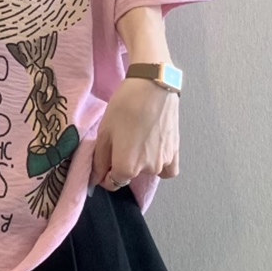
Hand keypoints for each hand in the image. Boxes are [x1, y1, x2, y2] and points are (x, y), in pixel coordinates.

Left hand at [88, 77, 179, 191]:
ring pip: (147, 171)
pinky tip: (153, 150)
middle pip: (129, 175)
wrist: (152, 87)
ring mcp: (163, 162)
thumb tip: (96, 177)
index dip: (104, 174)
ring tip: (136, 138)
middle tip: (119, 141)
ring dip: (140, 162)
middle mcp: (147, 170)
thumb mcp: (104, 132)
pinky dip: (160, 164)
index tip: (104, 162)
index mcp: (126, 167)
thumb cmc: (125, 106)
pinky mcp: (175, 152)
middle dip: (121, 164)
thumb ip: (99, 159)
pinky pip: (168, 169)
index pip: (112, 183)